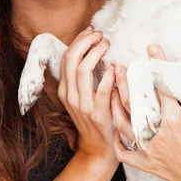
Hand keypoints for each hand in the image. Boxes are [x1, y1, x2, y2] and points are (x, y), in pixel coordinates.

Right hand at [57, 26, 117, 166]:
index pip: (67, 58)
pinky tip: (115, 68)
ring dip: (96, 53)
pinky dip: (109, 76)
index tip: (91, 31)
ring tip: (107, 45)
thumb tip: (93, 50)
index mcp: (65, 90)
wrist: (97, 149)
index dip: (78, 41)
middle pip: (72, 59)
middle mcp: (70, 96)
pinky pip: (102, 90)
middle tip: (100, 35)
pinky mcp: (98, 115)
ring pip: (83, 71)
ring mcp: (82, 106)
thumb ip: (85, 78)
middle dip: (85, 42)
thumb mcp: (83, 97)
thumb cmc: (94, 119)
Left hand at [111, 44, 180, 180]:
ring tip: (110, 90)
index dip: (156, 65)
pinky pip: (124, 153)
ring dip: (115, 106)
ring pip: (123, 125)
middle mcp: (158, 134)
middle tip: (119, 67)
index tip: (151, 49)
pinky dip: (116, 141)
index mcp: (174, 119)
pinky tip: (113, 127)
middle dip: (125, 82)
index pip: (160, 86)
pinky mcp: (146, 164)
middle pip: (134, 103)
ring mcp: (149, 150)